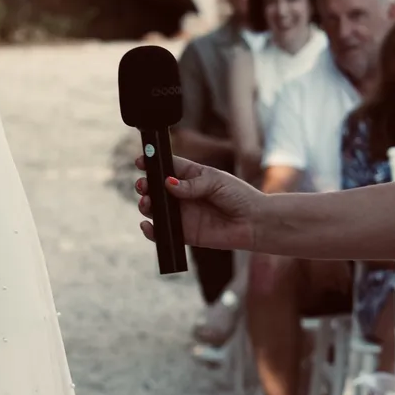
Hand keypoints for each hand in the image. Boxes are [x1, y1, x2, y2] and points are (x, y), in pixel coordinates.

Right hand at [135, 154, 263, 255]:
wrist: (254, 222)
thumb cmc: (239, 196)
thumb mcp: (215, 181)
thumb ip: (191, 184)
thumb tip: (168, 184)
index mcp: (190, 176)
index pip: (166, 167)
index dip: (152, 163)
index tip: (140, 161)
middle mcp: (182, 194)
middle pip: (155, 188)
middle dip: (145, 185)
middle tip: (143, 186)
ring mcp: (182, 214)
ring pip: (155, 209)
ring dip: (146, 205)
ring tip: (147, 203)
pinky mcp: (185, 233)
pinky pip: (162, 232)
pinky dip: (151, 230)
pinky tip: (147, 225)